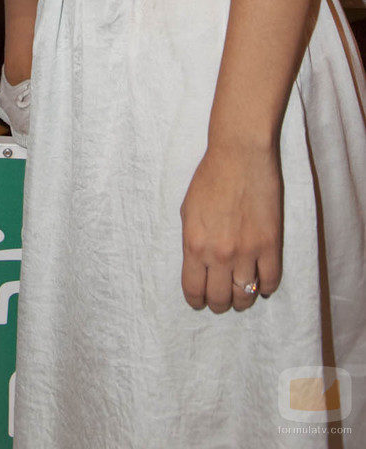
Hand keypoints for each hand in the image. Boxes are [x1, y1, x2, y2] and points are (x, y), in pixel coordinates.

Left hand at [180, 140, 282, 312]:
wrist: (239, 155)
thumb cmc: (209, 178)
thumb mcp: (188, 211)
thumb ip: (192, 242)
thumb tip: (198, 266)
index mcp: (194, 244)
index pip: (194, 290)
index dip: (196, 301)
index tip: (199, 301)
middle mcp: (220, 254)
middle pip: (220, 299)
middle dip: (218, 303)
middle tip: (221, 299)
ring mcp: (247, 251)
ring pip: (246, 296)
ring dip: (242, 298)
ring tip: (240, 292)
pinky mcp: (271, 245)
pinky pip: (270, 281)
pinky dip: (265, 287)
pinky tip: (260, 281)